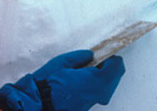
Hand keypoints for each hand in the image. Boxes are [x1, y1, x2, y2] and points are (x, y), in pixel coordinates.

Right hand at [0, 50, 124, 110]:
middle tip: (95, 59)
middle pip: (116, 75)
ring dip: (104, 74)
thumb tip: (90, 55)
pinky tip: (84, 78)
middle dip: (108, 65)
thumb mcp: (64, 61)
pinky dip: (98, 82)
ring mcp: (95, 101)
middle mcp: (99, 93)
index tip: (105, 51)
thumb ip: (81, 56)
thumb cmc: (48, 83)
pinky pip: (101, 91)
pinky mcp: (90, 105)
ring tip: (86, 68)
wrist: (39, 104)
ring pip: (110, 84)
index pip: (117, 65)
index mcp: (95, 80)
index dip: (111, 56)